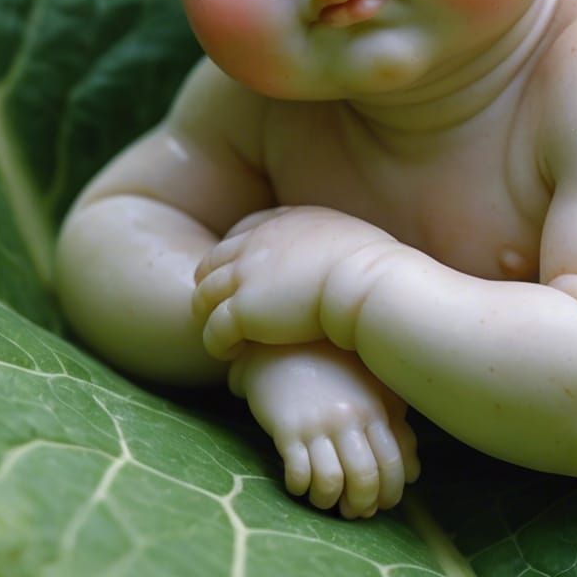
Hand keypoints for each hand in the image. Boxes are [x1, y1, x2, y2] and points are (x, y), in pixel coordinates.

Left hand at [192, 205, 394, 357]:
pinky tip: (231, 354)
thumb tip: (347, 255)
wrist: (366, 285)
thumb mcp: (349, 238)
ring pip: (203, 295)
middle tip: (224, 309)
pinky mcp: (242, 311)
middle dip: (214, 284)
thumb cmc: (373, 269)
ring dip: (208, 315)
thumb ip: (332, 243)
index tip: (243, 275)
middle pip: (214, 261)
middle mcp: (257, 243)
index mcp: (286, 222)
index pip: (245, 231)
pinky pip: (212, 330)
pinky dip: (216, 343)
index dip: (237, 255)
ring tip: (224, 336)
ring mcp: (245, 276)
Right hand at [235, 343, 419, 516]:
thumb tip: (413, 474)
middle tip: (353, 510)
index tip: (381, 504)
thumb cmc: (334, 374)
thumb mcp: (372, 393)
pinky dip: (300, 488)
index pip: (392, 463)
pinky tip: (300, 483)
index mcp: (374, 409)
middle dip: (361, 504)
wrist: (283, 348)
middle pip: (364, 478)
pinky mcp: (286, 428)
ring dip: (328, 501)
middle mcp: (348, 418)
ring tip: (324, 498)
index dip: (390, 493)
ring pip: (330, 482)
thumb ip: (396, 429)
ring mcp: (316, 424)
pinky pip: (297, 473)